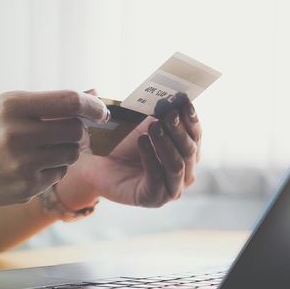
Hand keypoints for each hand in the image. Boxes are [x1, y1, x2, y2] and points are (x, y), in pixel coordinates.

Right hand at [0, 90, 108, 207]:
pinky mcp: (24, 188)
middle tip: (67, 132)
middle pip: (76, 131)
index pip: (70, 101)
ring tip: (41, 149)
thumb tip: (92, 96)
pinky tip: (29, 166)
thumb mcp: (4, 106)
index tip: (102, 112)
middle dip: (78, 132)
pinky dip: (52, 170)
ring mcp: (21, 164)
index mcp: (13, 105)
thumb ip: (47, 103)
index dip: (93, 106)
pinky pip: (57, 176)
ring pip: (70, 155)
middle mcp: (18, 134)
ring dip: (65, 151)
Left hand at [58, 93, 201, 208]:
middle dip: (180, 130)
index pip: (196, 133)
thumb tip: (171, 89)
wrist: (93, 160)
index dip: (192, 118)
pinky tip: (141, 142)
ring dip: (166, 144)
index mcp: (186, 149)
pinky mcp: (154, 199)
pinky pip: (158, 179)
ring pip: (177, 165)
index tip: (184, 101)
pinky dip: (151, 159)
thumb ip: (155, 106)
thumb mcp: (138, 119)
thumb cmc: (120, 138)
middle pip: (190, 149)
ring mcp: (172, 187)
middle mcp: (185, 170)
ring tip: (153, 127)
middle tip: (168, 114)